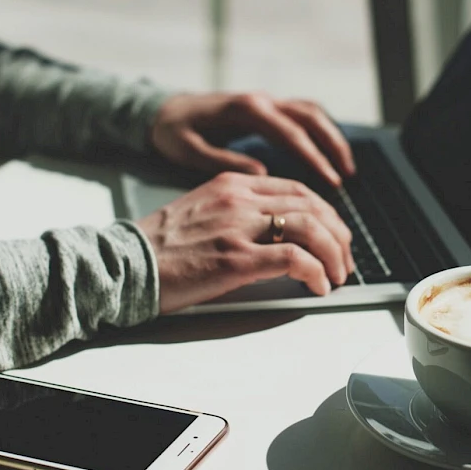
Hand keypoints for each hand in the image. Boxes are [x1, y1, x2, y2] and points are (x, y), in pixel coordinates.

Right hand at [135, 172, 355, 313]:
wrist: (125, 264)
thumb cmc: (160, 247)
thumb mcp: (203, 211)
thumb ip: (239, 212)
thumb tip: (279, 234)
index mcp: (232, 184)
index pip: (297, 191)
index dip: (327, 213)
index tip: (336, 234)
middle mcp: (239, 199)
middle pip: (313, 206)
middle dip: (339, 234)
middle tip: (345, 258)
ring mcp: (238, 227)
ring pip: (311, 227)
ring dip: (334, 254)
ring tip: (338, 274)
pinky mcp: (235, 258)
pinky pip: (294, 258)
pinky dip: (316, 272)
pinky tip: (319, 285)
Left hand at [150, 93, 356, 186]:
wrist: (163, 109)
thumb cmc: (172, 132)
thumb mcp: (187, 149)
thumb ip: (223, 159)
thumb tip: (263, 172)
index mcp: (245, 110)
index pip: (291, 132)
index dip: (314, 157)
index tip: (332, 181)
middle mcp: (260, 100)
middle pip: (310, 116)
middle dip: (332, 145)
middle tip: (346, 176)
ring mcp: (265, 101)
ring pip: (311, 112)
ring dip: (331, 137)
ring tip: (346, 169)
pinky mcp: (266, 108)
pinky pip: (302, 115)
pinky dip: (320, 132)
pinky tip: (328, 155)